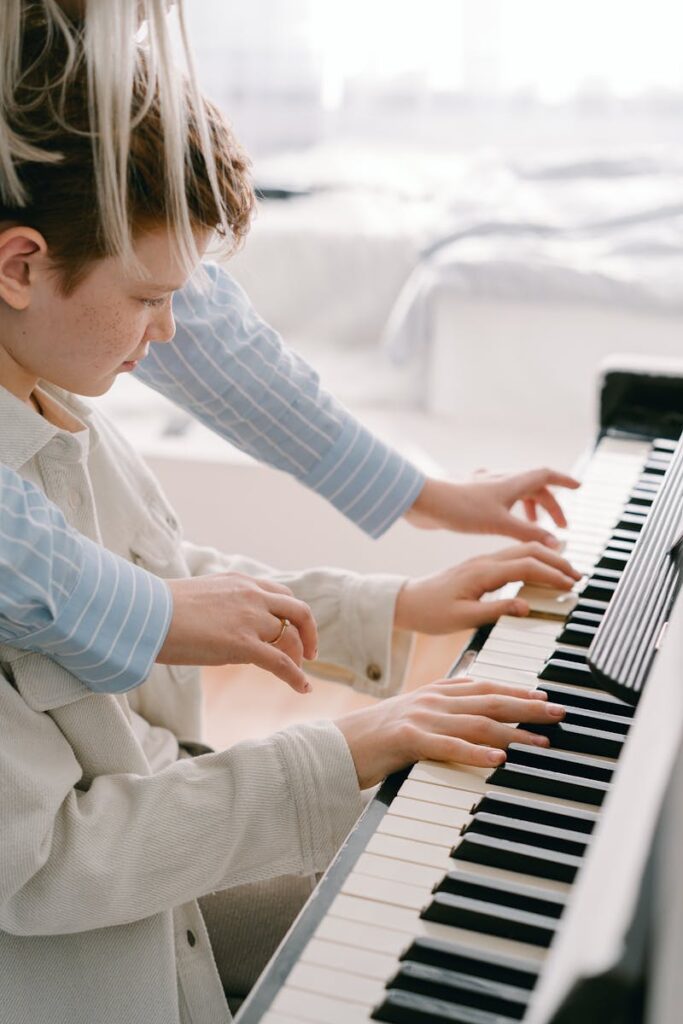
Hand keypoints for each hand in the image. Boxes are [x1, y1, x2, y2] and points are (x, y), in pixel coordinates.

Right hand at [158, 572, 317, 693]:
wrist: (145, 614)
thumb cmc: (160, 610)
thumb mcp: (201, 597)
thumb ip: (223, 607)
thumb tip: (227, 630)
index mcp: (241, 582)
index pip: (281, 595)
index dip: (292, 615)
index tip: (294, 630)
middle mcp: (252, 595)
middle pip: (297, 612)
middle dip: (307, 632)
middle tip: (309, 653)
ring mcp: (250, 618)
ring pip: (291, 638)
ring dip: (299, 658)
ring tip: (299, 675)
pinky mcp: (243, 644)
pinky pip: (281, 662)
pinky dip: (297, 677)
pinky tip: (304, 689)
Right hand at [335, 678, 565, 788]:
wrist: (335, 745)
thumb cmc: (375, 738)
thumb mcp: (413, 716)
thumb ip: (442, 711)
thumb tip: (473, 712)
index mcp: (434, 692)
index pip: (484, 687)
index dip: (516, 690)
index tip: (544, 696)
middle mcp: (432, 699)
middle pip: (488, 701)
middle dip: (527, 706)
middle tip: (558, 712)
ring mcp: (420, 717)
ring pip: (476, 723)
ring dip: (513, 734)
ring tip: (541, 742)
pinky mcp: (407, 739)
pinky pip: (447, 746)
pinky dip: (475, 753)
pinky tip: (498, 760)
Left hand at [394, 542, 581, 633]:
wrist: (405, 602)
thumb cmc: (430, 612)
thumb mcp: (462, 618)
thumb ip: (496, 612)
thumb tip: (526, 607)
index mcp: (482, 572)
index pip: (526, 567)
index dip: (552, 574)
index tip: (571, 585)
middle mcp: (484, 562)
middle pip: (529, 551)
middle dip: (556, 561)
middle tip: (578, 576)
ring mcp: (481, 561)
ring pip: (521, 551)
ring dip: (546, 558)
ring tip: (566, 571)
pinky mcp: (478, 566)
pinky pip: (512, 557)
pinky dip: (532, 560)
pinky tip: (540, 568)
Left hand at [404, 468, 580, 546]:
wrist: (423, 502)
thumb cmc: (459, 509)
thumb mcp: (500, 524)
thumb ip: (528, 533)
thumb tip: (555, 542)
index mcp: (512, 483)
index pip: (547, 476)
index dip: (565, 481)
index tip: (579, 488)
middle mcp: (500, 480)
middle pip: (534, 487)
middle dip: (550, 506)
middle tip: (560, 527)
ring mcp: (484, 486)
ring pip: (516, 493)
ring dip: (530, 509)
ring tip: (535, 528)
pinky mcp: (470, 496)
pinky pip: (500, 500)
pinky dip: (511, 511)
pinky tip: (504, 523)